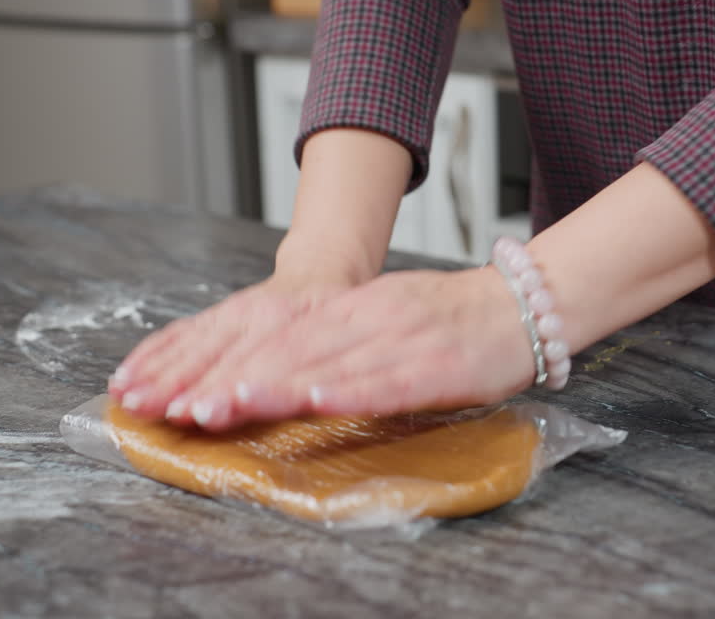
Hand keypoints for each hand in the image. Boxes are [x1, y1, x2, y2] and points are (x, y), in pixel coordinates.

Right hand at [107, 265, 354, 416]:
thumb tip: (294, 400)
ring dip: (154, 372)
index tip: (196, 412)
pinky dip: (149, 355)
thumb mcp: (340, 340)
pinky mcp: (213, 314)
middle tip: (149, 410)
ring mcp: (230, 313)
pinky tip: (125, 376)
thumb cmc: (335, 318)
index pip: (254, 361)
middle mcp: (256, 314)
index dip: (223, 388)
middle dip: (177, 384)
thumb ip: (318, 371)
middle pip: (212, 354)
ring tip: (125, 398)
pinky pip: (177, 333)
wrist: (322, 273)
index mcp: (290, 323)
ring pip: (189, 343)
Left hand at [111, 267, 535, 430]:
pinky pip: (386, 380)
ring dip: (277, 388)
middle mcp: (369, 320)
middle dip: (238, 382)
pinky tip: (316, 401)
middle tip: (192, 409)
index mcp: (355, 308)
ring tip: (231, 406)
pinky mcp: (435, 365)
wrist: (523, 305)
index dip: (234, 364)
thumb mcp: (387, 312)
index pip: (284, 337)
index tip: (191, 391)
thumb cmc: (454, 317)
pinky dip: (348, 390)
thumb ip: (340, 337)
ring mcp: (401, 340)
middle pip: (293, 351)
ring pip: (330, 364)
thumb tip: (287, 369)